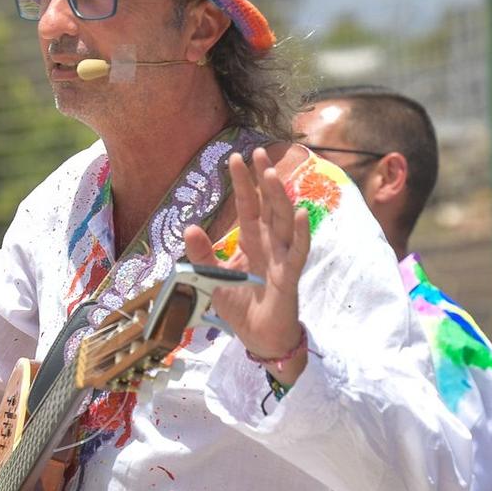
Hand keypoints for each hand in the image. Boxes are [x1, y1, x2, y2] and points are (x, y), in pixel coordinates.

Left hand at [183, 147, 309, 382]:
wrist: (259, 338)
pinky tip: (302, 215)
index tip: (236, 157)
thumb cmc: (241, 307)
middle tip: (258, 153)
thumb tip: (190, 227)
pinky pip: (298, 252)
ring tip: (273, 175)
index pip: (248, 206)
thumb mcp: (212, 278)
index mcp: (251, 241)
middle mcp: (269, 244)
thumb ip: (203, 254)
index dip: (243, 183)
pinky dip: (302, 234)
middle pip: (268, 206)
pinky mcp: (289, 277)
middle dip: (264, 180)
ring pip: (284, 222)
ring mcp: (282, 258)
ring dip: (280, 198)